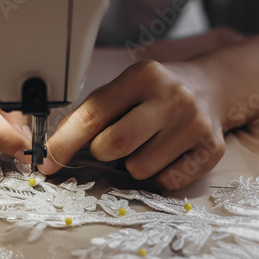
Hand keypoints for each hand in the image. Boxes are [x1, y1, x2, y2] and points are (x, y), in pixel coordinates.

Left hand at [40, 59, 225, 189]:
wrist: (210, 88)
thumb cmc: (153, 94)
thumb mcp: (122, 91)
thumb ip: (90, 116)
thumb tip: (55, 151)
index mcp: (142, 76)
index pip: (92, 116)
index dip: (64, 143)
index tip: (47, 161)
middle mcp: (171, 97)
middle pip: (114, 146)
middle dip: (102, 153)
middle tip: (111, 145)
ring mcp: (194, 124)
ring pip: (139, 170)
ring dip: (132, 166)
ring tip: (146, 145)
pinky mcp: (211, 149)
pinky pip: (166, 181)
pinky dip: (158, 175)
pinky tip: (166, 154)